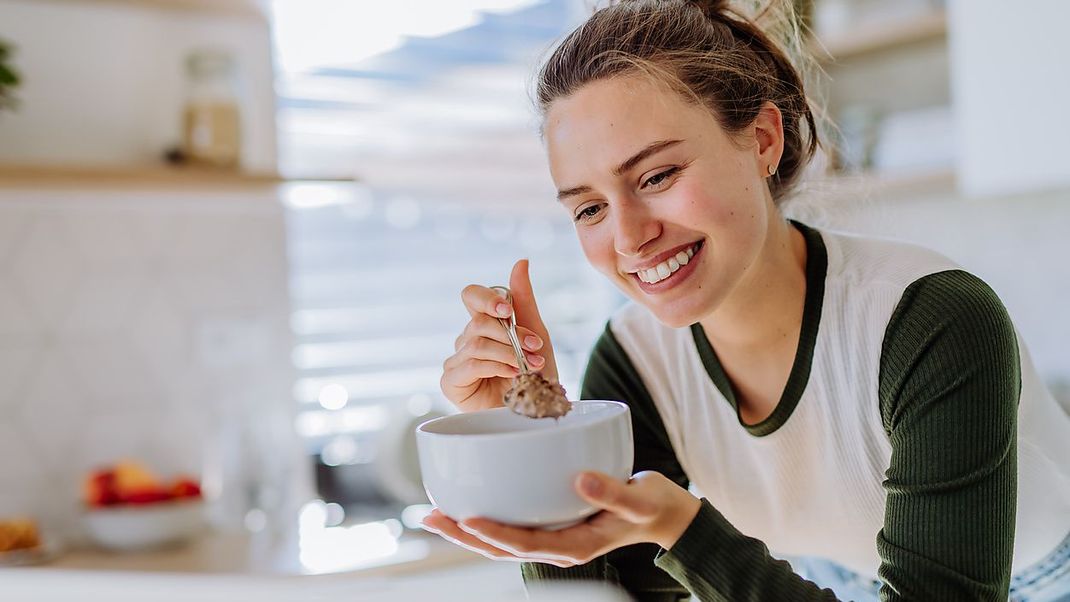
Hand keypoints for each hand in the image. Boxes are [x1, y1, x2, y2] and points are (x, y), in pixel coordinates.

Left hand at [421, 471, 701, 567]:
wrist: (664, 513)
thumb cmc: (653, 506)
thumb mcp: (641, 499)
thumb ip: (613, 492)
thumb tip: (580, 478)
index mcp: (575, 547)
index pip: (526, 544)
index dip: (494, 534)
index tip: (467, 520)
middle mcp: (558, 546)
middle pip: (502, 547)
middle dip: (464, 535)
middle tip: (430, 516)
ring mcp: (553, 537)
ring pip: (501, 540)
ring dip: (467, 529)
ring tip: (434, 513)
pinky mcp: (552, 523)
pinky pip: (513, 525)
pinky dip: (488, 515)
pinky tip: (468, 501)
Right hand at [440, 259, 558, 412]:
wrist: (540, 411)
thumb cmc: (537, 375)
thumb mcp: (535, 333)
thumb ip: (523, 299)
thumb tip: (521, 261)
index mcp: (484, 324)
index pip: (471, 296)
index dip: (487, 298)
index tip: (508, 310)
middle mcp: (466, 340)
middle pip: (477, 321)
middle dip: (511, 334)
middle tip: (534, 349)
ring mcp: (456, 360)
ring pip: (475, 342)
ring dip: (508, 353)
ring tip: (529, 366)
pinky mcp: (451, 382)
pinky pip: (469, 363)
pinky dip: (495, 366)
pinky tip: (511, 375)